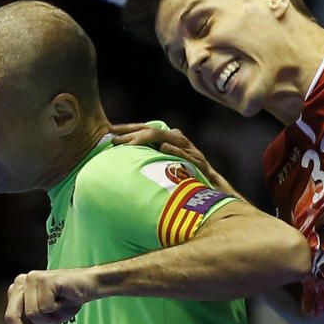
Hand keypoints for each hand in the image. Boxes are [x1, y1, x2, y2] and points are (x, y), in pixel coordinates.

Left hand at [5, 268, 97, 323]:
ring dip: (51, 318)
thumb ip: (33, 317)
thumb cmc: (70, 299)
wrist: (91, 284)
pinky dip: (57, 309)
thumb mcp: (47, 313)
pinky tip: (64, 298)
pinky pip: (45, 307)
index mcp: (19, 287)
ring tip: (61, 306)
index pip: (10, 316)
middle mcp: (22, 280)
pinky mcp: (44, 279)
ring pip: (33, 314)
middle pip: (12, 316)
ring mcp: (32, 278)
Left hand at [111, 123, 237, 195]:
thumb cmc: (188, 184)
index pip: (147, 129)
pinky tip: (163, 148)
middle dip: (134, 133)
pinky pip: (186, 154)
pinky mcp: (200, 164)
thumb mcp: (166, 171)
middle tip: (114, 139)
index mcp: (171, 142)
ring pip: (169, 138)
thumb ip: (151, 164)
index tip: (109, 131)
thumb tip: (125, 165)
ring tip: (131, 143)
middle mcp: (181, 143)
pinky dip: (175, 150)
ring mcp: (191, 152)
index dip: (128, 128)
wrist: (215, 195)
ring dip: (149, 139)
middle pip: (155, 131)